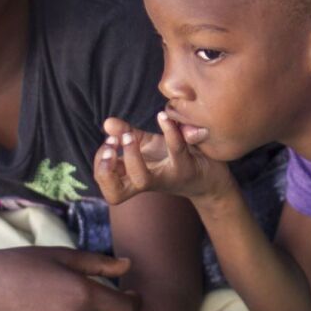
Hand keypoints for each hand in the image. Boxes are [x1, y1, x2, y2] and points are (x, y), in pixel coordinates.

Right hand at [94, 114, 233, 204]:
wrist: (210, 176)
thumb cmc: (174, 159)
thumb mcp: (148, 145)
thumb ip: (126, 134)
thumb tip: (107, 123)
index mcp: (134, 178)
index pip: (104, 182)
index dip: (99, 165)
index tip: (108, 144)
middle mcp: (148, 183)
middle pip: (116, 194)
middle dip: (106, 171)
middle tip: (111, 147)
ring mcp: (167, 177)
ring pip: (142, 179)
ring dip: (131, 157)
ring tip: (128, 137)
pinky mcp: (187, 168)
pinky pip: (176, 150)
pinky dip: (169, 131)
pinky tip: (162, 117)